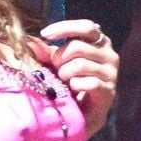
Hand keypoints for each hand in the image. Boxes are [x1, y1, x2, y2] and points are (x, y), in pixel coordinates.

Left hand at [35, 19, 119, 137]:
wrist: (83, 114)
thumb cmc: (71, 83)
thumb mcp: (58, 64)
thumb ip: (47, 52)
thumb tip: (30, 41)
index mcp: (100, 43)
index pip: (86, 27)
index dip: (65, 28)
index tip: (45, 34)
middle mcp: (110, 55)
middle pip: (77, 46)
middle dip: (59, 58)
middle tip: (55, 69)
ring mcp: (111, 73)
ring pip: (80, 65)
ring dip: (65, 74)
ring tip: (64, 82)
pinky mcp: (109, 91)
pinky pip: (87, 83)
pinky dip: (75, 86)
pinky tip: (73, 91)